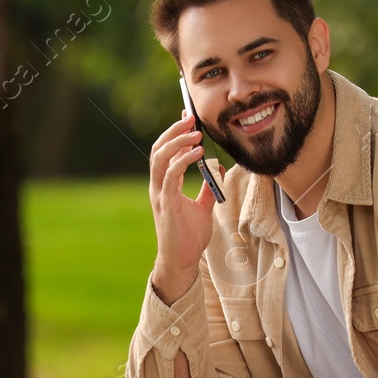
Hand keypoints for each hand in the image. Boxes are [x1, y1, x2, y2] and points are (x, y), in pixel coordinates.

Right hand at [148, 112, 224, 303]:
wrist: (183, 261)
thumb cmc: (190, 237)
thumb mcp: (204, 207)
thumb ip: (208, 187)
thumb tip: (218, 169)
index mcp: (165, 185)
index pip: (165, 151)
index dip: (174, 132)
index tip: (188, 117)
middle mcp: (159, 187)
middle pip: (159, 149)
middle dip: (174, 131)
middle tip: (191, 118)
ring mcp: (160, 195)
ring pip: (160, 158)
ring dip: (178, 142)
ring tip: (195, 134)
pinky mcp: (166, 204)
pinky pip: (171, 176)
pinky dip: (182, 161)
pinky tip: (197, 153)